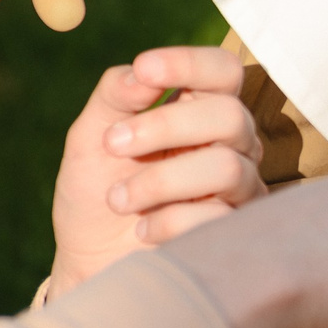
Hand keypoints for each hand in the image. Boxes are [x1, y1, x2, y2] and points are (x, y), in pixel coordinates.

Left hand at [49, 46, 263, 296]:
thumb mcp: (91, 137)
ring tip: (118, 200)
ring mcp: (239, 190)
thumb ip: (115, 96)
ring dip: (160, 181)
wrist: (88, 265)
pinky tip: (141, 230)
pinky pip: (215, 218)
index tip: (145, 68)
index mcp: (201, 110)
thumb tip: (142, 74)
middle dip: (165, 126)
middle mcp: (231, 144)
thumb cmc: (95, 193)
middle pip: (229, 115)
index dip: (190, 63)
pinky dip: (166, 222)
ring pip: (226, 168)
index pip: (224, 70)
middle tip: (114, 144)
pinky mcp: (234, 233)